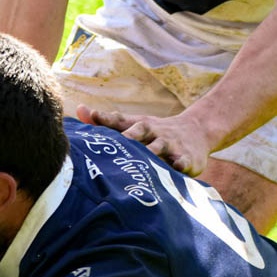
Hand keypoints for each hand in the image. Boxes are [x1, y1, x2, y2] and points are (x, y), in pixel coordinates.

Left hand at [77, 104, 213, 176]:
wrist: (197, 130)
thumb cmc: (156, 131)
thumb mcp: (135, 124)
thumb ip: (109, 121)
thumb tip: (79, 110)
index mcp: (140, 126)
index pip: (121, 121)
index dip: (107, 119)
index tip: (93, 115)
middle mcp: (154, 133)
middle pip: (140, 132)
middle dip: (129, 136)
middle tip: (118, 143)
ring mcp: (171, 145)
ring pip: (161, 147)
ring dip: (153, 151)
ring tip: (143, 159)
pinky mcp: (187, 158)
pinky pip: (184, 161)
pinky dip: (180, 164)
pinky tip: (177, 167)